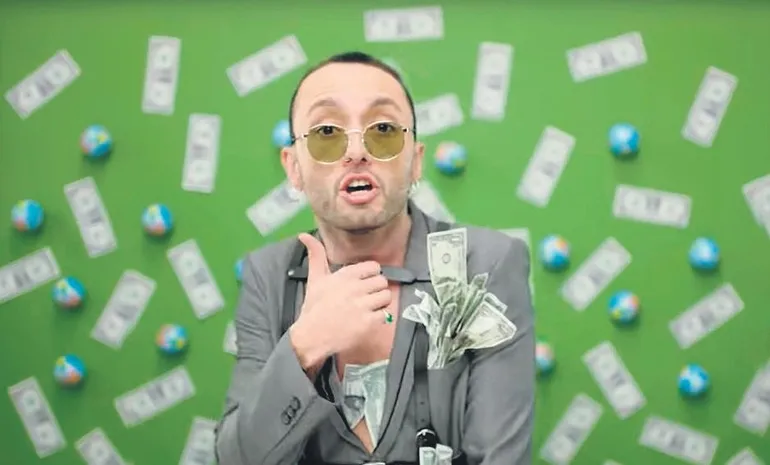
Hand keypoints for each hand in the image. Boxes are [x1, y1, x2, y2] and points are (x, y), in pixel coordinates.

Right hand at [289, 233, 391, 368]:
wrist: (311, 336)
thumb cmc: (314, 308)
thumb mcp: (315, 279)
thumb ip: (316, 255)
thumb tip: (304, 235)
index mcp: (345, 275)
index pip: (374, 267)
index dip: (370, 275)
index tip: (364, 283)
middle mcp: (355, 288)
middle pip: (382, 281)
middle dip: (376, 289)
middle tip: (365, 297)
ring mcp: (363, 305)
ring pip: (386, 296)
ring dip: (380, 303)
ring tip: (368, 308)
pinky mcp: (368, 322)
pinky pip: (385, 314)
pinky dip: (379, 318)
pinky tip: (367, 319)